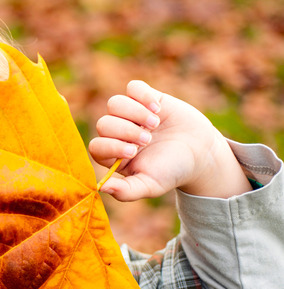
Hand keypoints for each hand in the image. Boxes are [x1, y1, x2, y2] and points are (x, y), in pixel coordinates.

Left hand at [89, 80, 250, 200]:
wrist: (200, 153)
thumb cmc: (172, 171)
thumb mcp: (150, 186)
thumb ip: (126, 191)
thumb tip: (102, 188)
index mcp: (114, 155)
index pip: (97, 146)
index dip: (111, 146)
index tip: (134, 151)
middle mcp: (118, 134)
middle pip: (104, 123)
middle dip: (125, 130)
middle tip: (147, 139)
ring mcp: (130, 114)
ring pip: (115, 103)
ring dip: (134, 112)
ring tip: (155, 124)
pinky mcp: (146, 98)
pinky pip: (133, 88)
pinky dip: (143, 96)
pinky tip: (158, 109)